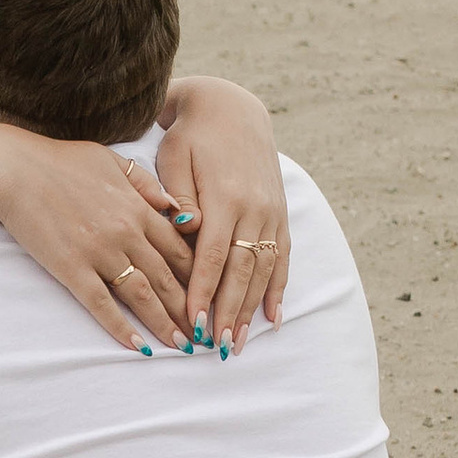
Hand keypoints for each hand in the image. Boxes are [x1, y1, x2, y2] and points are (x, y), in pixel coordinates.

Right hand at [0, 136, 195, 352]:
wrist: (15, 169)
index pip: (180, 249)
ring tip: (182, 346)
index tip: (211, 295)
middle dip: (190, 307)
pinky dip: (122, 328)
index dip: (199, 276)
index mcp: (138, 208)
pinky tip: (138, 347)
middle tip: (206, 332)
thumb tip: (176, 208)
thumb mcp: (113, 161)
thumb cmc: (61, 161)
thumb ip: (147, 184)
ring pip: (142, 295)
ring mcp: (99, 252)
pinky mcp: (72, 268)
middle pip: (168, 277)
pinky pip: (102, 304)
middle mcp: (126, 233)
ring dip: (165, 324)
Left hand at [156, 83, 288, 349]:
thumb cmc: (191, 137)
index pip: (212, 256)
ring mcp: (270, 212)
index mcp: (224, 196)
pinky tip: (273, 317)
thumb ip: (178, 196)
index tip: (193, 322)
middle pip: (241, 271)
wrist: (231, 109)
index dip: (203, 292)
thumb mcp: (175, 157)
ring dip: (251, 309)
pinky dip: (278, 289)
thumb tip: (185, 229)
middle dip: (228, 312)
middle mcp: (253, 208)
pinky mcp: (279, 214)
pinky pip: (282, 257)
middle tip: (217, 348)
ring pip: (263, 269)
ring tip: (239, 343)